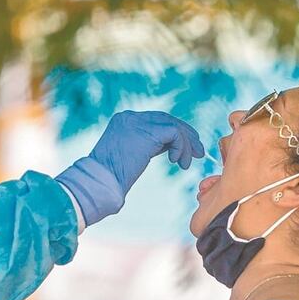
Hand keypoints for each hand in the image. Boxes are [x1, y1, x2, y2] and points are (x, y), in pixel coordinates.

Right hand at [56, 111, 202, 225]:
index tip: (186, 149)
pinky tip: (178, 162)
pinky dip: (182, 148)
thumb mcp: (131, 154)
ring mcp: (138, 122)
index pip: (157, 119)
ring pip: (174, 126)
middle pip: (167, 119)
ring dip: (186, 145)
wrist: (100, 182)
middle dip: (186, 136)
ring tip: (186, 163)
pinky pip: (175, 134)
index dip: (175, 132)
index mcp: (124, 119)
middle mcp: (130, 117)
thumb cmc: (111, 178)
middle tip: (198, 152)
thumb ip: (148, 144)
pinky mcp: (147, 132)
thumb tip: (170, 146)